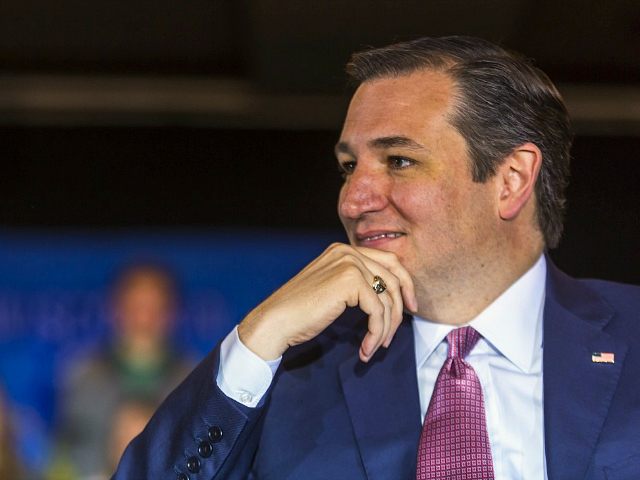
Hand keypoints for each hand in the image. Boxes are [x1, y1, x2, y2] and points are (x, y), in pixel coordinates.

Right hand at [237, 243, 417, 362]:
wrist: (275, 321)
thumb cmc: (300, 312)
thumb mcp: (332, 290)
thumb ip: (356, 284)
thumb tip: (389, 297)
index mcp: (343, 250)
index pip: (389, 261)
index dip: (405, 284)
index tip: (409, 307)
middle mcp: (347, 251)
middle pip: (394, 277)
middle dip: (400, 309)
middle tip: (396, 333)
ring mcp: (348, 263)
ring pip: (387, 298)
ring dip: (385, 329)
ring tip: (374, 347)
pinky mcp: (349, 281)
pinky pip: (377, 311)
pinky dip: (376, 333)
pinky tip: (365, 348)